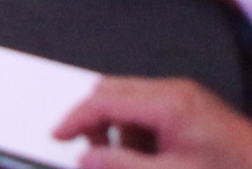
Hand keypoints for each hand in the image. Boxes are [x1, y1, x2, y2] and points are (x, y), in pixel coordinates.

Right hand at [55, 77, 251, 168]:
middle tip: (93, 155)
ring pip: (129, 100)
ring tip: (127, 162)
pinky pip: (150, 110)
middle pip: (112, 91)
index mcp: (167, 102)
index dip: (76, 119)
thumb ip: (123, 165)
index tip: (57, 137)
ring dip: (118, 130)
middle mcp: (174, 90)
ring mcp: (185, 96)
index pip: (104, 100)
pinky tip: (151, 158)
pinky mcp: (194, 107)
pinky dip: (139, 132)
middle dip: (95, 122)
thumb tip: (85, 158)